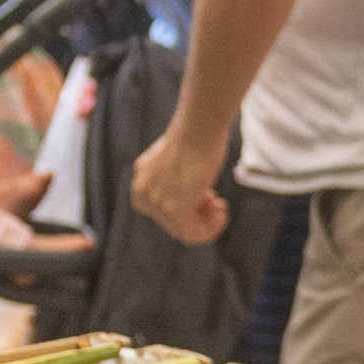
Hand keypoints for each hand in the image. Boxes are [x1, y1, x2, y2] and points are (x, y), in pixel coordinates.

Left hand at [130, 119, 229, 246]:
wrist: (198, 129)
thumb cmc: (195, 135)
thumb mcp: (178, 158)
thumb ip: (176, 177)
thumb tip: (191, 192)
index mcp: (142, 177)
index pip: (160, 208)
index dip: (187, 206)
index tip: (205, 197)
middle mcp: (144, 191)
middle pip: (171, 220)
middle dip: (198, 214)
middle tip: (216, 203)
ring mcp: (157, 202)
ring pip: (182, 229)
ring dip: (206, 223)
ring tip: (220, 208)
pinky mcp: (174, 210)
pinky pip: (191, 234)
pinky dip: (210, 228)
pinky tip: (222, 214)